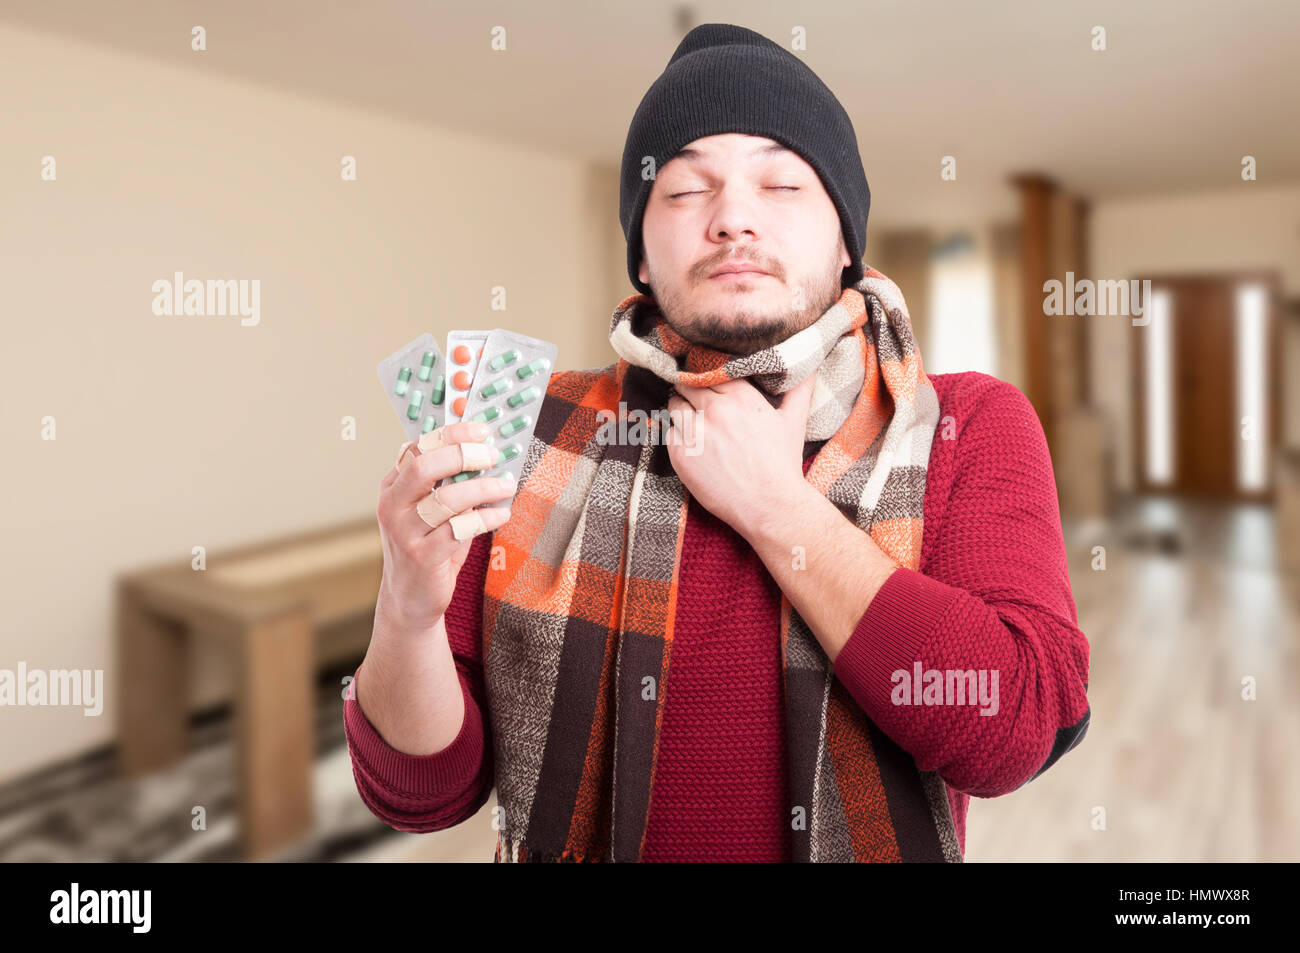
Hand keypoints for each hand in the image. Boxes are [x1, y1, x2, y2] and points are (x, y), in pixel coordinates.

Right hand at [374, 420, 515, 631]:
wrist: (410, 598)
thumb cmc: (428, 546)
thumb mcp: (431, 511)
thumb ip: (450, 484)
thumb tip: (488, 456)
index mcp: (393, 486)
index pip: (418, 447)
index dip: (451, 434)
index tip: (482, 430)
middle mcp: (392, 506)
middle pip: (424, 467)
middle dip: (463, 455)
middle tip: (493, 454)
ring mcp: (404, 532)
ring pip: (446, 499)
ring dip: (483, 488)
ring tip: (506, 485)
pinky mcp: (423, 556)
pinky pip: (460, 529)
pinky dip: (485, 517)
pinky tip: (501, 514)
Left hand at [665, 372, 816, 536]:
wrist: (769, 505)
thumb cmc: (782, 463)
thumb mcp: (794, 420)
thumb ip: (799, 388)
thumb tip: (810, 366)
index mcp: (740, 396)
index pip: (710, 372)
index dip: (708, 378)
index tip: (709, 385)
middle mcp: (715, 409)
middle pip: (687, 386)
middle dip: (691, 392)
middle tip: (698, 405)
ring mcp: (695, 431)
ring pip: (674, 407)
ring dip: (682, 412)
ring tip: (696, 427)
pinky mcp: (681, 454)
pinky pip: (670, 434)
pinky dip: (679, 438)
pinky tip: (695, 449)